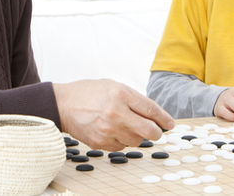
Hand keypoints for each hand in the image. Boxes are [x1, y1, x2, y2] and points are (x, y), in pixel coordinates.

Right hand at [53, 79, 174, 150]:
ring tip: (128, 126)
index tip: (170, 123)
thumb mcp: (115, 86)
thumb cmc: (90, 93)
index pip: (151, 110)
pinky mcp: (100, 142)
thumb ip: (135, 100)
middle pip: (148, 130)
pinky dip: (122, 140)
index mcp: (121, 95)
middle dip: (157, 132)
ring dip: (138, 136)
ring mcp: (107, 130)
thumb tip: (156, 116)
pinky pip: (121, 146)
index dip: (164, 118)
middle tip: (157, 131)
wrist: (64, 104)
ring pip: (136, 141)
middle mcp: (115, 113)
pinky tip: (114, 130)